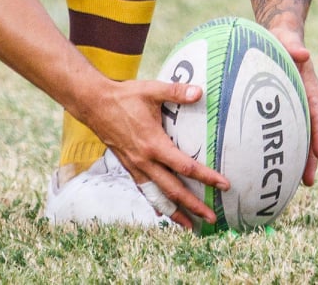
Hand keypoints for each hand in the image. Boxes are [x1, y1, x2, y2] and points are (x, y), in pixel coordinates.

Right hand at [81, 77, 226, 225]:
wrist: (94, 104)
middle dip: (193, 205)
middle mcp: (145, 161)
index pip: (185, 166)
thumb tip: (199, 91)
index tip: (223, 185)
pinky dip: (155, 203)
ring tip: (190, 227)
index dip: (206, 177)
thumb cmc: (124, 97)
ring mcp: (135, 166)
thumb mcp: (152, 90)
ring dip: (174, 212)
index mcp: (154, 144)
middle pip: (173, 190)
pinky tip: (162, 212)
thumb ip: (176, 92)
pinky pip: (145, 189)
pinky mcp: (128, 166)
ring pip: (157, 195)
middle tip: (212, 218)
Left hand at [268, 22, 317, 186]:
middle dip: (311, 159)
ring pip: (296, 139)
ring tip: (293, 185)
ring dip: (297, 161)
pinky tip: (265, 167)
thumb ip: (293, 45)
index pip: (317, 115)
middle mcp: (303, 104)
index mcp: (310, 90)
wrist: (277, 38)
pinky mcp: (277, 113)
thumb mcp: (288, 39)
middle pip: (310, 135)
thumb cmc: (282, 39)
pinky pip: (278, 133)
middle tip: (309, 182)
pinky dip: (276, 149)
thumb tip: (303, 52)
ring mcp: (292, 110)